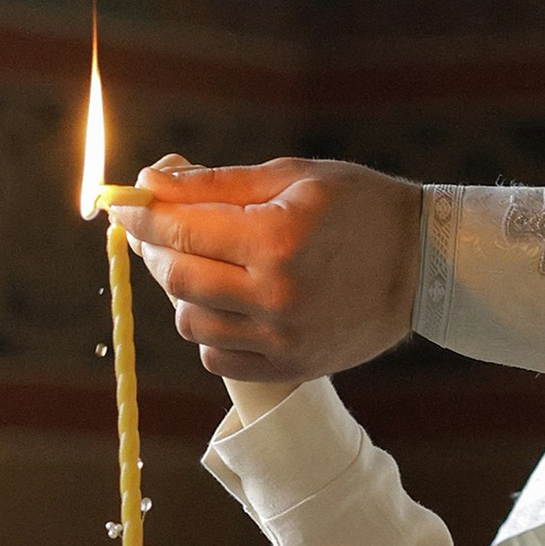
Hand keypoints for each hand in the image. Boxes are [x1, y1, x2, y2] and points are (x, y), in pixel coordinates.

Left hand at [122, 157, 421, 380]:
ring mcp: (283, 340)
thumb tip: (151, 181)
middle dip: (157, 248)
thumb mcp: (293, 177)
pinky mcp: (290, 368)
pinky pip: (216, 359)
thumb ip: (217, 182)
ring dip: (183, 291)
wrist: (424, 265)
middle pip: (176, 278)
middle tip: (158, 228)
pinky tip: (227, 303)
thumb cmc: (359, 207)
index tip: (120, 203)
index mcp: (276, 239)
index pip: (180, 229)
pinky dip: (208, 331)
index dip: (141, 214)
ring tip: (206, 264)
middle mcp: (276, 295)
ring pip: (190, 322)